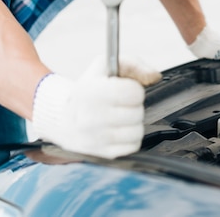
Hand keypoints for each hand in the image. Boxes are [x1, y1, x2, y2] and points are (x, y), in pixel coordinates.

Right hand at [32, 56, 160, 158]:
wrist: (64, 118)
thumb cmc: (90, 89)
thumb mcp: (105, 66)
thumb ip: (134, 64)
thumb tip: (155, 77)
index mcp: (91, 92)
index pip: (133, 92)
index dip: (134, 88)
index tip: (124, 89)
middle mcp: (91, 118)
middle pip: (137, 112)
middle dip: (133, 105)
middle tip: (120, 103)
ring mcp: (96, 140)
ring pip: (138, 131)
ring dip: (133, 122)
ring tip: (119, 116)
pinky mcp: (102, 155)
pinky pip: (133, 146)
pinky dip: (129, 138)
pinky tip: (116, 129)